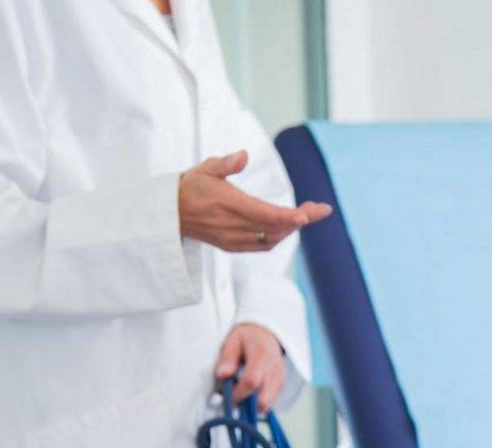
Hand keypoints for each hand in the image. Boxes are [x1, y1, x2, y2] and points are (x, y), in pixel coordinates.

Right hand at [179, 150, 331, 251]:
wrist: (170, 215)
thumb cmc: (190, 187)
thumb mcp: (205, 169)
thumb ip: (226, 163)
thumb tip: (243, 156)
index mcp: (227, 204)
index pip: (263, 214)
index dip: (287, 216)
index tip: (307, 214)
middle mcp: (232, 226)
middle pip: (274, 226)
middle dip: (301, 218)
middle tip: (322, 209)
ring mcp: (233, 239)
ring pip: (272, 237)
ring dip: (292, 227)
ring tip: (308, 214)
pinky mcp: (233, 246)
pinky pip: (263, 245)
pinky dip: (279, 236)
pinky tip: (289, 226)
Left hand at [215, 323, 285, 411]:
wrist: (265, 335)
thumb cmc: (246, 339)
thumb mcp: (232, 341)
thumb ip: (227, 358)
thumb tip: (222, 375)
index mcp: (261, 354)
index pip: (251, 381)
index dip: (238, 393)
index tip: (226, 398)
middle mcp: (274, 368)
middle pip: (263, 398)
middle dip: (245, 405)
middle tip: (233, 400)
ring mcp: (280, 377)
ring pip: (267, 403)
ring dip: (251, 404)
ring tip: (241, 394)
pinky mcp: (281, 384)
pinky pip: (269, 401)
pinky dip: (257, 401)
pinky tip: (249, 392)